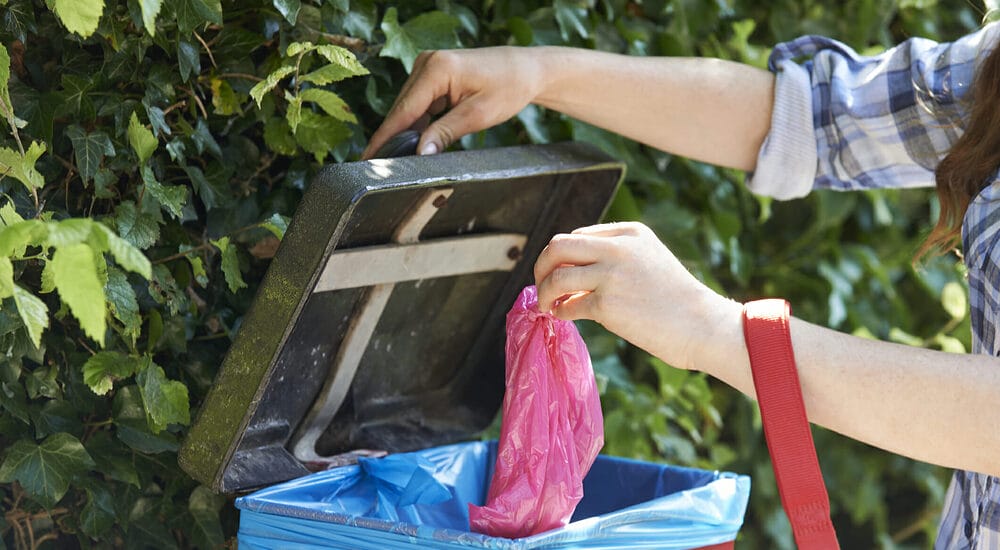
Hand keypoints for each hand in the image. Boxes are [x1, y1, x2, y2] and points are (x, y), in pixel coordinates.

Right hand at [361, 47, 544, 158]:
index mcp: (437, 68)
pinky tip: (414, 143)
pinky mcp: (432, 74)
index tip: (368, 158)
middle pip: (401, 109)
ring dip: (405, 132)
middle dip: (393, 138)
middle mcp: (426, 62)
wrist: (527, 70)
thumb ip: (445, 133)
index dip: (385, 137)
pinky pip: (418, 104)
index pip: (404, 110)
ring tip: (395, 160)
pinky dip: (417, 123)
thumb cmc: (510, 87)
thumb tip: (419, 154)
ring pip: (408, 108)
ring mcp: (427, 66)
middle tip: (381, 169)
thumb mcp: (478, 115)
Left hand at [534, 222, 736, 370]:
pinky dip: (560, 311)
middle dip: (542, 266)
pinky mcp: (606, 304)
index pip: (578, 235)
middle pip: (558, 246)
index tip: (558, 272)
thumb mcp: (649, 258)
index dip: (562, 256)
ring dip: (545, 292)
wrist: (702, 325)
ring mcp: (611, 275)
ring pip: (556, 276)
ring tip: (548, 304)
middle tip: (542, 285)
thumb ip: (615, 254)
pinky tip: (564, 316)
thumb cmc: (676, 298)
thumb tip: (569, 267)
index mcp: (630, 233)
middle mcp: (618, 248)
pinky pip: (567, 305)